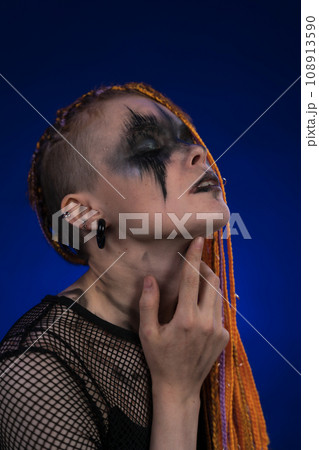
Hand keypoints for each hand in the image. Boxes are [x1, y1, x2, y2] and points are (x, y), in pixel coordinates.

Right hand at [138, 236, 228, 401]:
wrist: (179, 387)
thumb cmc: (159, 358)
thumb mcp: (147, 333)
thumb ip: (148, 304)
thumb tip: (150, 278)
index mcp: (186, 318)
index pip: (192, 279)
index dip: (194, 257)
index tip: (199, 239)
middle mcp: (206, 321)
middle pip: (212, 282)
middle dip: (204, 268)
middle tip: (193, 264)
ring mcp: (218, 329)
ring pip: (218, 295)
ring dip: (209, 284)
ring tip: (196, 282)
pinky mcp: (225, 336)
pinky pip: (219, 311)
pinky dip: (210, 303)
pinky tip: (198, 310)